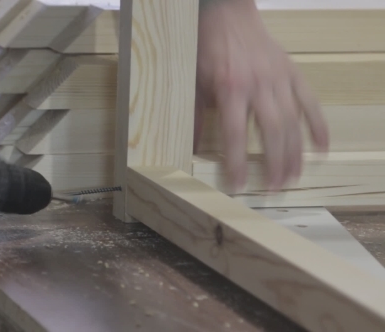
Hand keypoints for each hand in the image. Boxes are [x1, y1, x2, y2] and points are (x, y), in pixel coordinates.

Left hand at [194, 0, 328, 191]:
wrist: (228, 16)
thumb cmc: (208, 49)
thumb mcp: (194, 83)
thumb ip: (195, 117)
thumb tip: (190, 149)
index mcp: (230, 89)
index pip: (235, 134)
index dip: (237, 162)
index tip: (239, 184)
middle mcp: (259, 86)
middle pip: (272, 131)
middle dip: (275, 163)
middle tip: (275, 188)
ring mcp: (279, 79)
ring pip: (293, 121)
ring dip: (295, 152)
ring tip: (294, 176)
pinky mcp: (292, 72)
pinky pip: (310, 101)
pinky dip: (318, 124)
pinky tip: (322, 147)